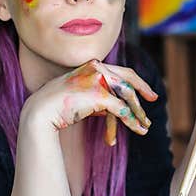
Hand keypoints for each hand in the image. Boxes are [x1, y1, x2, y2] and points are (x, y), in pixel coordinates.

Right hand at [23, 59, 157, 141]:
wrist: (41, 110)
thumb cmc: (57, 104)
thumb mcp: (79, 95)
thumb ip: (97, 96)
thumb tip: (111, 109)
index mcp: (92, 65)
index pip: (121, 70)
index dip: (137, 81)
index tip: (147, 92)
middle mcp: (97, 68)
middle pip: (127, 79)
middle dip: (143, 90)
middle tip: (154, 99)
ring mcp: (98, 80)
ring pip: (127, 95)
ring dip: (137, 112)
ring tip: (145, 126)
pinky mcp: (99, 96)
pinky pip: (121, 110)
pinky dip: (131, 121)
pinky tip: (137, 129)